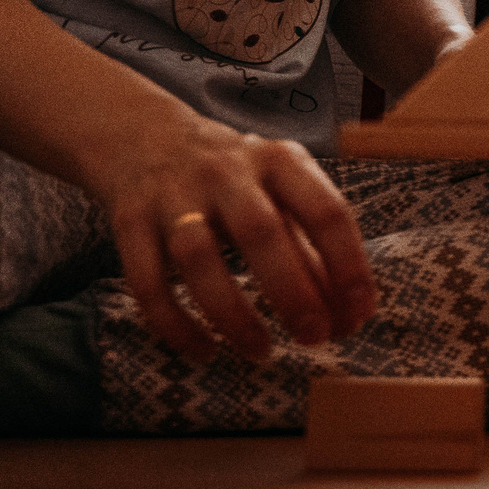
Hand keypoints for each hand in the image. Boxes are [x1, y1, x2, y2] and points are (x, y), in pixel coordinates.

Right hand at [98, 114, 375, 366]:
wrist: (146, 136)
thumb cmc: (236, 179)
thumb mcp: (281, 193)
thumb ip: (312, 247)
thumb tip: (347, 316)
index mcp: (279, 161)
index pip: (325, 210)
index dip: (348, 265)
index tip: (359, 314)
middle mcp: (226, 172)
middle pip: (261, 232)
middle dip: (292, 292)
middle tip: (314, 338)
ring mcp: (173, 195)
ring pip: (197, 260)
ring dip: (232, 314)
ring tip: (261, 352)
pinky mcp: (130, 222)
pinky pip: (147, 282)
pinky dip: (175, 325)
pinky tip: (205, 352)